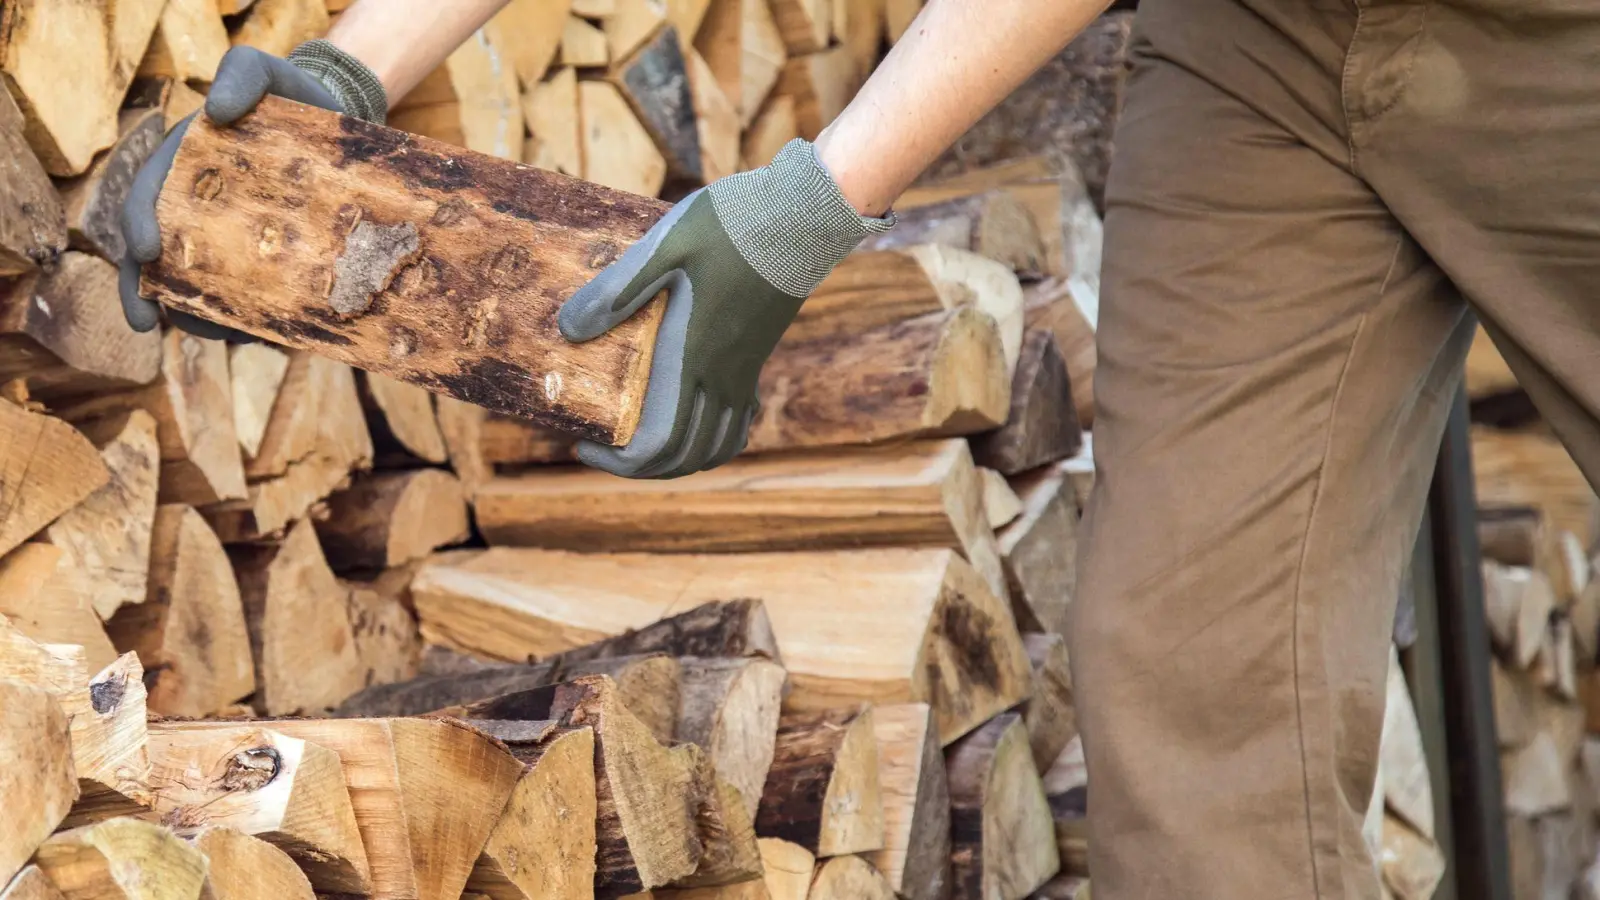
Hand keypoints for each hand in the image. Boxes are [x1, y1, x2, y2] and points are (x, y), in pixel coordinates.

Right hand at [119, 41, 385, 339]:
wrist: (338, 127)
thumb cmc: (290, 98)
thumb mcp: (267, 75)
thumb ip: (242, 75)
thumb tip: (215, 109)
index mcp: (178, 172)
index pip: (144, 203)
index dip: (138, 227)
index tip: (145, 249)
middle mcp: (194, 215)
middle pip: (156, 260)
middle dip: (147, 293)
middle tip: (150, 323)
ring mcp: (228, 244)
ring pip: (200, 290)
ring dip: (201, 318)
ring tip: (221, 335)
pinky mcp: (267, 266)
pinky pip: (250, 301)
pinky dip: (252, 320)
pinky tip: (266, 335)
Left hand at [559, 139, 894, 478]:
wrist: (803, 214)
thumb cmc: (733, 225)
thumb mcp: (665, 245)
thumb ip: (616, 290)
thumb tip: (567, 330)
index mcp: (692, 358)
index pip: (657, 445)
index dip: (617, 461)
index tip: (584, 444)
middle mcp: (722, 377)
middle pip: (685, 458)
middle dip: (639, 467)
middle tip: (603, 446)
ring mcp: (744, 371)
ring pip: (717, 447)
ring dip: (678, 459)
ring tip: (641, 440)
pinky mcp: (757, 358)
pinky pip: (739, 423)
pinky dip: (714, 439)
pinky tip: (693, 416)